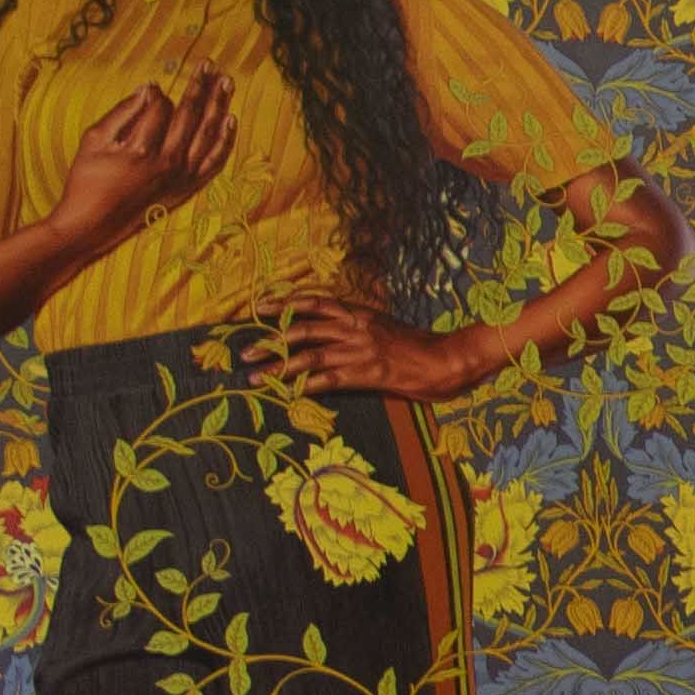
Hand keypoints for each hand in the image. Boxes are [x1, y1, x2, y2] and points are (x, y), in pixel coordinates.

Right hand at [51, 75, 226, 243]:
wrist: (93, 224)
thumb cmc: (87, 179)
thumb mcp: (94, 140)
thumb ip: (122, 112)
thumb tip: (148, 89)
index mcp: (142, 147)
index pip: (162, 109)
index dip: (159, 94)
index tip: (156, 86)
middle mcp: (168, 162)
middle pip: (192, 116)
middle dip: (201, 87)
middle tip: (211, 65)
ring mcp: (182, 177)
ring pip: (209, 135)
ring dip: (220, 106)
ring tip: (227, 83)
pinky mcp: (188, 189)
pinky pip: (215, 162)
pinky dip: (225, 141)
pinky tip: (231, 120)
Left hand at [259, 294, 487, 402]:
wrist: (449, 359)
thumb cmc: (421, 346)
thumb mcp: (388, 328)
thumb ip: (362, 329)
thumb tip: (340, 332)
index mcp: (360, 314)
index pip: (316, 302)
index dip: (285, 304)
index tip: (260, 308)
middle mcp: (355, 329)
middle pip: (302, 329)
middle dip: (270, 341)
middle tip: (245, 351)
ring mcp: (360, 351)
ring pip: (309, 355)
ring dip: (278, 366)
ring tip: (255, 375)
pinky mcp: (367, 374)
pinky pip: (329, 379)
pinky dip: (305, 385)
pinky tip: (288, 392)